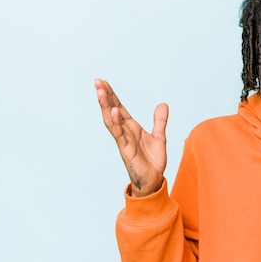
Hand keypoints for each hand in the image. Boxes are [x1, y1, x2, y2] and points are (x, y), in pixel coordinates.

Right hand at [95, 79, 167, 196]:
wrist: (154, 180)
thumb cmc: (152, 161)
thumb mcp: (159, 137)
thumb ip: (160, 121)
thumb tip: (163, 104)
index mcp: (131, 128)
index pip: (119, 108)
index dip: (112, 95)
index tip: (103, 82)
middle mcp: (125, 132)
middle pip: (112, 110)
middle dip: (105, 96)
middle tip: (97, 81)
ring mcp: (124, 141)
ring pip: (112, 120)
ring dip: (106, 106)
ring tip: (100, 91)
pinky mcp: (126, 150)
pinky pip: (120, 134)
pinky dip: (116, 122)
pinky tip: (114, 111)